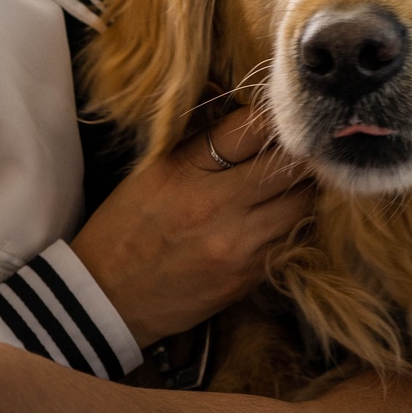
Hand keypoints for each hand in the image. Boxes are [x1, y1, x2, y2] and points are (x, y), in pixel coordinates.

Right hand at [71, 106, 311, 346]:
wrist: (107, 298)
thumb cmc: (129, 224)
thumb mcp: (156, 168)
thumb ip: (204, 140)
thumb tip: (254, 113)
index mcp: (187, 169)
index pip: (254, 127)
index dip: (277, 117)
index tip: (283, 116)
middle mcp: (216, 205)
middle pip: (289, 166)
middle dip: (301, 152)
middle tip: (304, 146)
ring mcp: (237, 245)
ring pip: (301, 203)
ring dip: (303, 188)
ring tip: (294, 181)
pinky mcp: (249, 277)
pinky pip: (291, 239)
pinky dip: (292, 223)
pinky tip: (280, 216)